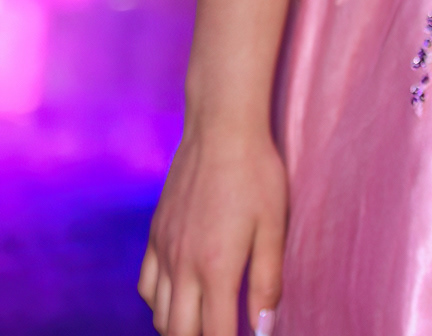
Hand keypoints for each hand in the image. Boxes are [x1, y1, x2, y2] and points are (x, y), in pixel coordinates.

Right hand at [138, 124, 286, 334]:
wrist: (221, 128)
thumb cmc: (255, 173)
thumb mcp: (274, 226)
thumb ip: (267, 281)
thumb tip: (262, 328)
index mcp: (216, 268)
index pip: (214, 335)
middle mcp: (183, 266)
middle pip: (179, 333)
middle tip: (222, 330)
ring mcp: (164, 250)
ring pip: (158, 315)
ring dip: (179, 328)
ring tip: (203, 322)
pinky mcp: (155, 234)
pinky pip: (145, 286)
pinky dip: (159, 302)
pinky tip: (179, 295)